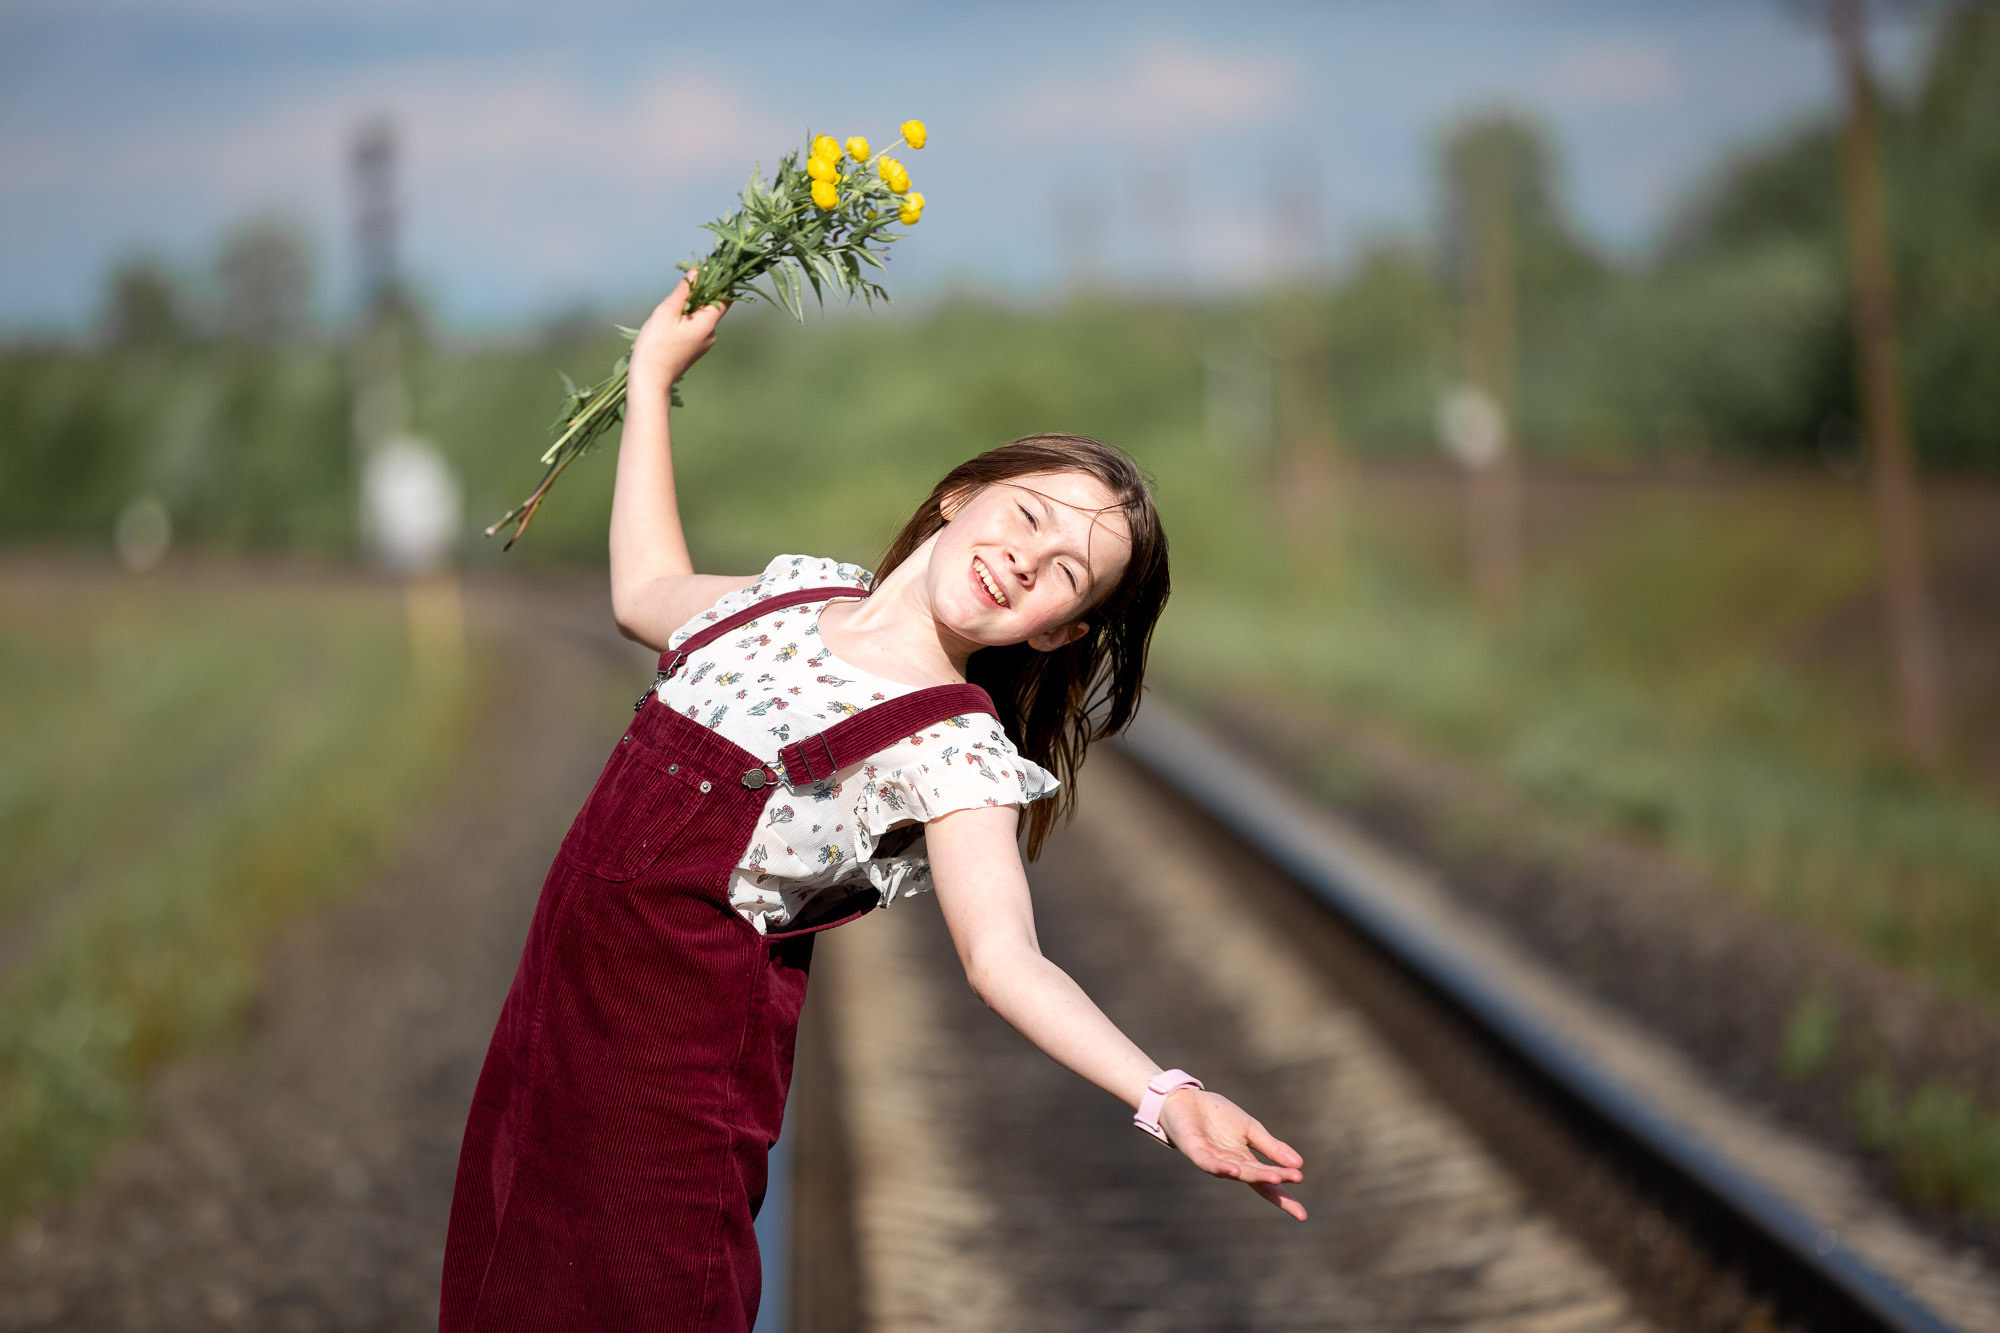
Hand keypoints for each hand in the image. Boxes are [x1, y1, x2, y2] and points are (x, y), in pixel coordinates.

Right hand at [629, 268, 728, 393]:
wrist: (650, 380)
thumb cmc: (655, 346)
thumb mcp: (666, 313)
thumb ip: (684, 291)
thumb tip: (698, 272)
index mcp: (708, 324)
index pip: (725, 297)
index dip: (720, 281)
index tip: (709, 267)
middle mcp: (711, 334)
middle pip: (713, 305)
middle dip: (700, 292)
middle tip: (683, 284)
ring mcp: (704, 343)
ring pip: (702, 315)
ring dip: (690, 305)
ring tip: (670, 308)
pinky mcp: (695, 348)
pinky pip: (695, 326)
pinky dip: (686, 318)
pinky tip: (669, 322)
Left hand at [1158, 1088, 1306, 1220]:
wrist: (1187, 1100)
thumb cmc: (1217, 1115)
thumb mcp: (1251, 1129)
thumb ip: (1271, 1147)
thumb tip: (1299, 1164)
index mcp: (1245, 1161)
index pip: (1268, 1183)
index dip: (1284, 1197)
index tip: (1302, 1216)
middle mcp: (1231, 1165)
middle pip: (1255, 1178)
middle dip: (1275, 1180)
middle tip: (1296, 1178)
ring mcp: (1214, 1161)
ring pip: (1237, 1171)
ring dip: (1255, 1175)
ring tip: (1275, 1177)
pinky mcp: (1196, 1152)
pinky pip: (1210, 1163)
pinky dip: (1222, 1167)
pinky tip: (1234, 1169)